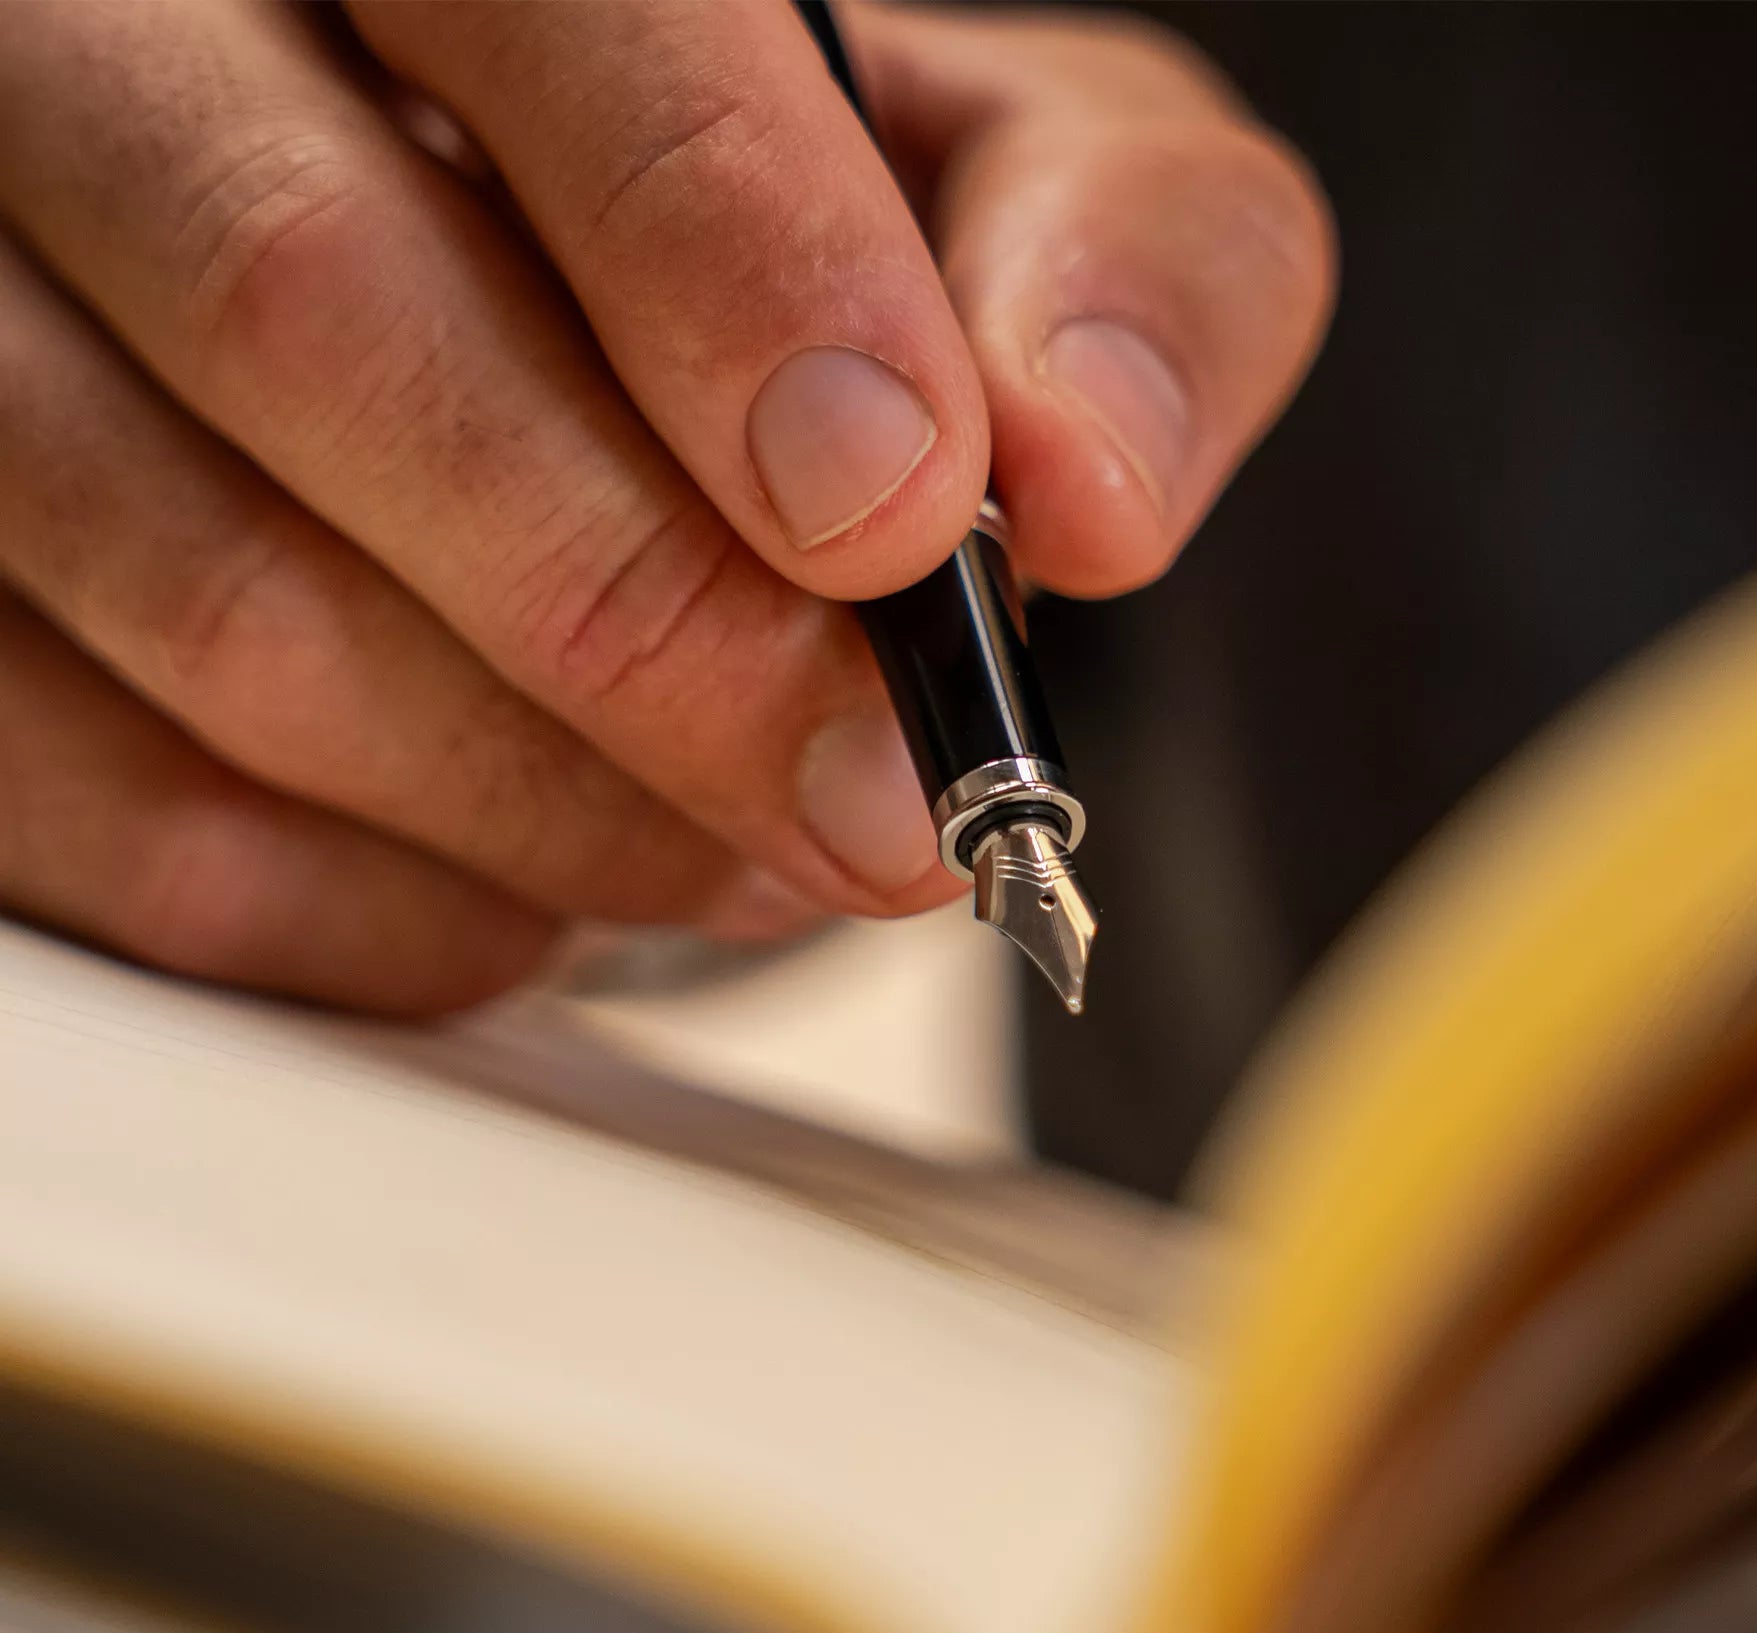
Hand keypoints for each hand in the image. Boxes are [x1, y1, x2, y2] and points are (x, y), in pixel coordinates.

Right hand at [0, 0, 1331, 1012]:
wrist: (566, 341)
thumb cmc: (790, 253)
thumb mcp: (1010, 189)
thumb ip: (1120, 269)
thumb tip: (1094, 482)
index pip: (544, 9)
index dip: (724, 269)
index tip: (898, 522)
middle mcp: (127, 50)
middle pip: (310, 305)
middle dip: (647, 623)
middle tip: (870, 803)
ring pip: (211, 599)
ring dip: (546, 798)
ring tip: (747, 849)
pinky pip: (129, 811)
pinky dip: (391, 910)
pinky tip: (549, 889)